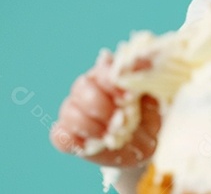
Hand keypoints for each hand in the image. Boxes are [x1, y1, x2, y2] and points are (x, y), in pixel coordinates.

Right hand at [50, 53, 161, 167]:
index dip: (112, 83)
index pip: (102, 70)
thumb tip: (141, 61)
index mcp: (105, 76)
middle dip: (102, 106)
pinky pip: (59, 135)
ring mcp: (72, 111)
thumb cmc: (143, 120)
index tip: (128, 99)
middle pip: (81, 88)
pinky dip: (74, 142)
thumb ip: (144, 84)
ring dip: (91, 127)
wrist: (136, 149)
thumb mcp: (151, 104)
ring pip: (69, 111)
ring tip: (109, 136)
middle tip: (119, 120)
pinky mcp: (66, 135)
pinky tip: (90, 145)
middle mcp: (85, 89)